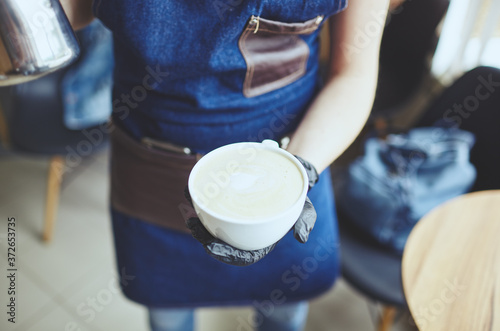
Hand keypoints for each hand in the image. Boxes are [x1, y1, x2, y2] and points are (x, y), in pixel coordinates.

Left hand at [184, 156, 318, 265]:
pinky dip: (201, 200)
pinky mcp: (229, 202)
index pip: (241, 255)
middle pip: (222, 241)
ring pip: (214, 225)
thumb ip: (304, 222)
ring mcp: (235, 217)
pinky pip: (212, 205)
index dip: (225, 254)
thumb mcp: (305, 210)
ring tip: (190, 215)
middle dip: (205, 237)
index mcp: (260, 240)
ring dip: (200, 222)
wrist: (290, 175)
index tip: (211, 249)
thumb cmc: (296, 197)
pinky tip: (191, 193)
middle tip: (195, 227)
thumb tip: (301, 238)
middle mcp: (245, 231)